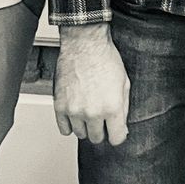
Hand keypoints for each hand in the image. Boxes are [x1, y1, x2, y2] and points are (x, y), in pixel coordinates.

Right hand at [54, 24, 130, 145]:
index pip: (116, 138)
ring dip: (85, 126)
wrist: (84, 44)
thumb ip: (123, 109)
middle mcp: (93, 112)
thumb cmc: (105, 59)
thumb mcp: (124, 83)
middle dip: (101, 129)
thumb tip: (122, 127)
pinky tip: (75, 113)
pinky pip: (64, 129)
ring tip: (88, 109)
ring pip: (80, 134)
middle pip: (97, 138)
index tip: (115, 130)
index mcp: (112, 107)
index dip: (117, 134)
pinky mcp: (60, 106)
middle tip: (101, 116)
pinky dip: (70, 124)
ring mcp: (74, 111)